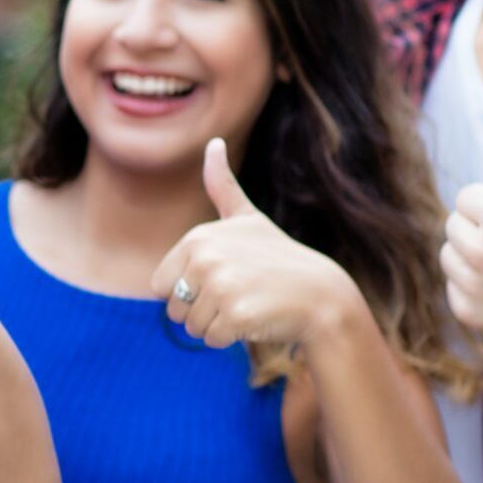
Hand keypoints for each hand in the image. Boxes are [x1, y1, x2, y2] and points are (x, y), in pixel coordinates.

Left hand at [154, 139, 362, 348]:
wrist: (321, 295)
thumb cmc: (279, 259)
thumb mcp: (248, 219)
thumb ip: (222, 186)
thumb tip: (214, 142)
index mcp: (198, 239)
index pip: (160, 285)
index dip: (188, 291)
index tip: (222, 279)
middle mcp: (205, 258)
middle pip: (173, 309)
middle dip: (200, 311)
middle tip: (238, 296)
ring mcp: (220, 285)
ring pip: (192, 327)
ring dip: (216, 326)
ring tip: (248, 306)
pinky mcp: (235, 314)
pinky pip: (212, 339)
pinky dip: (230, 338)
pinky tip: (255, 320)